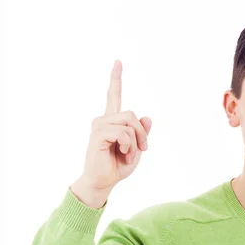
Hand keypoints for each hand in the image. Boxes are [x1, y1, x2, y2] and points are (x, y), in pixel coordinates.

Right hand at [80, 60, 151, 192]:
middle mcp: (104, 120)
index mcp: (112, 121)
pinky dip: (128, 146)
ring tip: (128, 155)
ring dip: (135, 142)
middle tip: (143, 149)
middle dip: (142, 133)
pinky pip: (122, 133)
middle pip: (131, 114)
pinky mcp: (97, 134)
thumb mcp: (137, 149)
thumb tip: (147, 117)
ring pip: (128, 123)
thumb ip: (142, 133)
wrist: (104, 182)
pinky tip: (123, 154)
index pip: (113, 95)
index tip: (118, 62)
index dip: (116, 79)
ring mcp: (99, 126)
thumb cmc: (118, 166)